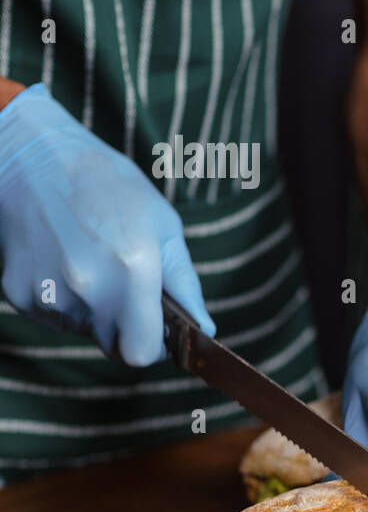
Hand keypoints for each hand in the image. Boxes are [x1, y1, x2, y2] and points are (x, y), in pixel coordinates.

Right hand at [0, 83, 214, 364]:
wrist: (33, 158)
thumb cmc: (109, 186)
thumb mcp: (163, 225)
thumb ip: (184, 284)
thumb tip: (205, 330)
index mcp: (133, 270)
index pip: (144, 353)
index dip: (155, 345)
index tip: (158, 327)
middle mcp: (89, 288)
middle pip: (115, 347)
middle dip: (127, 327)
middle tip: (124, 284)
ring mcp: (49, 293)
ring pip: (84, 331)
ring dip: (95, 311)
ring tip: (91, 260)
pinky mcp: (18, 293)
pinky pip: (53, 316)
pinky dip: (64, 299)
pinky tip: (64, 260)